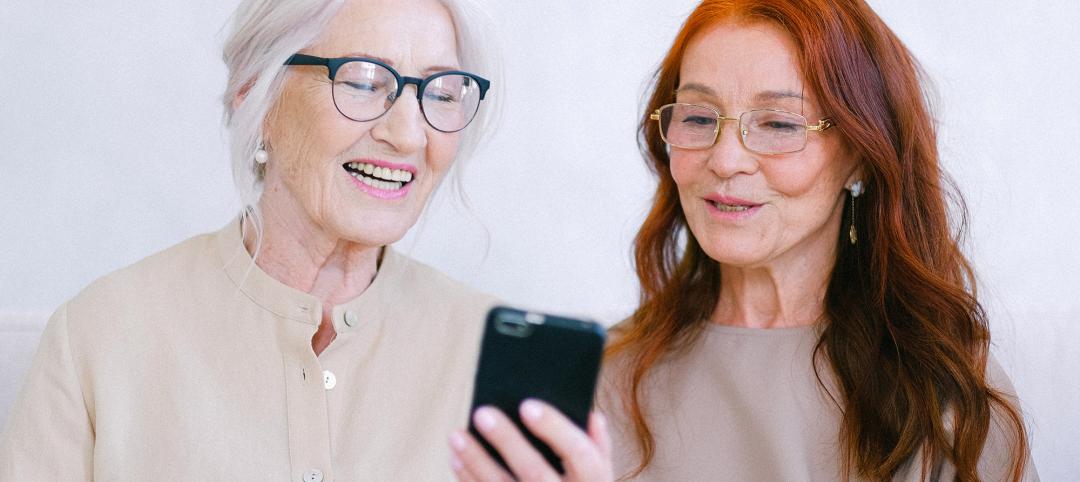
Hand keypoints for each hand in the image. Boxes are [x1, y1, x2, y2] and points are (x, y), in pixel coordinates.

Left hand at [449, 399, 613, 481]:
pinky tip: (458, 458)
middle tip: (483, 413)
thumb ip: (598, 444)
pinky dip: (469, 480)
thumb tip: (589, 413)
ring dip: (476, 461)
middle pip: (535, 471)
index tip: (527, 405)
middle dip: (507, 441)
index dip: (554, 428)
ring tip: (457, 435)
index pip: (579, 453)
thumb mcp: (601, 475)